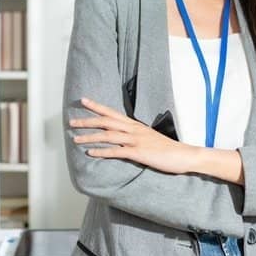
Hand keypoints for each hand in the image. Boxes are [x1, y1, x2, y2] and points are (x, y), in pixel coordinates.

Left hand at [69, 97, 197, 174]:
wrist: (183, 155)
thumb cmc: (167, 149)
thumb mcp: (149, 137)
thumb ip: (135, 135)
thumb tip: (123, 137)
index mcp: (135, 125)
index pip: (112, 112)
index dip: (97, 106)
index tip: (83, 100)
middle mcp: (134, 129)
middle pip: (106, 121)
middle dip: (87, 121)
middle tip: (71, 121)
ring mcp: (136, 140)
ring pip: (108, 135)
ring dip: (90, 137)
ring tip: (75, 139)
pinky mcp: (139, 153)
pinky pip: (117, 151)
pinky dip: (102, 151)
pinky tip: (91, 153)